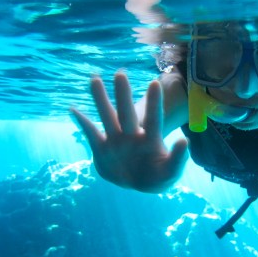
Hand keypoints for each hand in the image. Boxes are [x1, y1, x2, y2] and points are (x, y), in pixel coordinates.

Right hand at [71, 72, 188, 192]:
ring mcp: (116, 140)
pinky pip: (91, 133)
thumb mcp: (171, 171)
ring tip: (94, 79)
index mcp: (151, 139)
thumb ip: (178, 158)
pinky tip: (72, 109)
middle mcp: (133, 134)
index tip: (155, 83)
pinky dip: (82, 123)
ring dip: (101, 99)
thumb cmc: (159, 176)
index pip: (154, 118)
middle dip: (123, 95)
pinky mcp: (102, 149)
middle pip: (127, 113)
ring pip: (107, 116)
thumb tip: (184, 141)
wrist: (140, 182)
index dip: (154, 103)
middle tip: (121, 74)